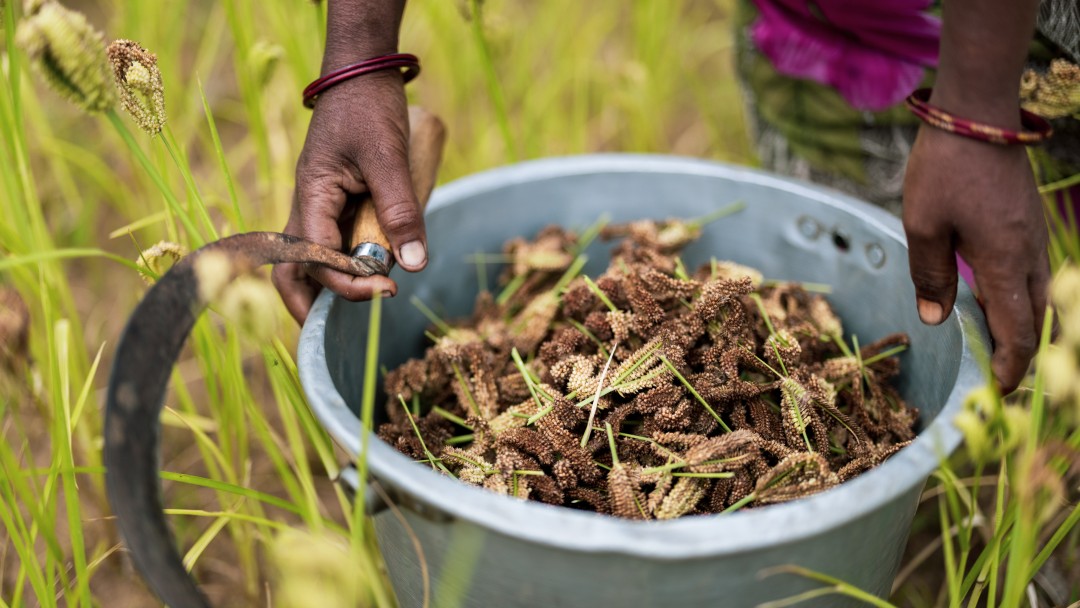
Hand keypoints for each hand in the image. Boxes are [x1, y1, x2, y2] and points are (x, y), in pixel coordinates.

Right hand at [272, 71, 427, 323]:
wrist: (362, 74)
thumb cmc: (369, 108)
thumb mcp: (389, 158)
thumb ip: (401, 210)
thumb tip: (413, 265)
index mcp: (310, 198)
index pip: (315, 261)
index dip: (346, 285)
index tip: (387, 291)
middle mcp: (308, 210)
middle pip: (295, 273)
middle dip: (314, 306)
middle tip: (351, 323)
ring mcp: (320, 210)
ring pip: (317, 263)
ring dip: (341, 284)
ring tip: (378, 291)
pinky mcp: (338, 206)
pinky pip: (339, 244)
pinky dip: (356, 262)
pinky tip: (383, 265)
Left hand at [903, 126, 1049, 392]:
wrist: (979, 113)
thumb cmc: (945, 168)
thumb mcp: (923, 225)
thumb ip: (931, 275)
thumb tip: (937, 319)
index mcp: (1004, 261)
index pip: (1017, 331)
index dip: (1011, 367)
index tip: (998, 391)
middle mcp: (1029, 253)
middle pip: (1038, 319)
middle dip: (1023, 354)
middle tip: (1002, 380)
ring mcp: (1034, 236)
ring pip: (1040, 295)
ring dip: (1025, 326)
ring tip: (1001, 349)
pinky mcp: (1028, 221)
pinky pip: (1034, 272)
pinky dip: (1023, 298)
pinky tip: (1000, 302)